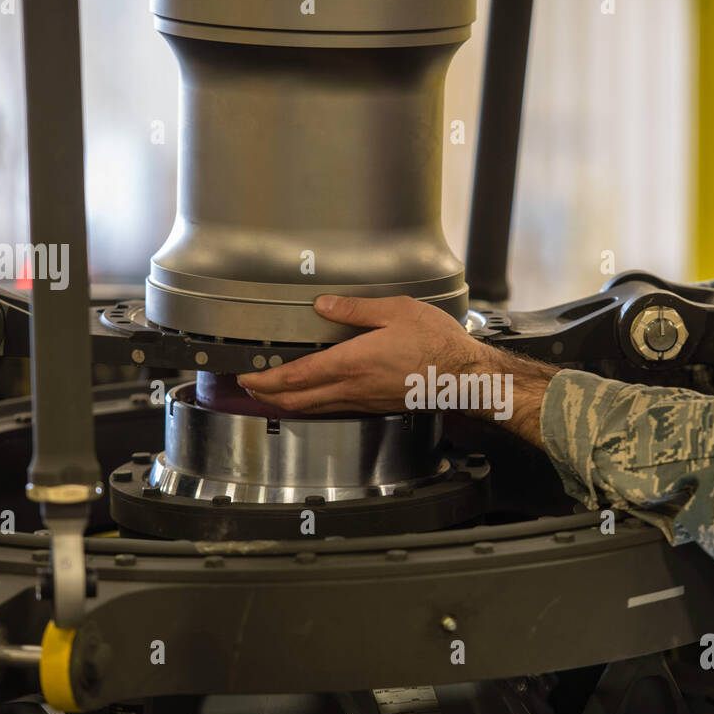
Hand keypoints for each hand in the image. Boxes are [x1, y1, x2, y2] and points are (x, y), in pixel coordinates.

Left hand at [236, 295, 485, 413]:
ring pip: (315, 408)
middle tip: (251, 387)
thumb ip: (355, 309)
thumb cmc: (438, 345)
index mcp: (352, 363)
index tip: (247, 377)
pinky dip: (315, 403)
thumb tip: (323, 305)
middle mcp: (353, 388)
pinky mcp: (377, 406)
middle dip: (268, 396)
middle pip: (298, 400)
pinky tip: (315, 394)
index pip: (296, 377)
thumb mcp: (396, 312)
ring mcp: (365, 401)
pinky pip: (336, 408)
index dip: (266, 380)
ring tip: (274, 392)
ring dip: (289, 402)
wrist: (466, 378)